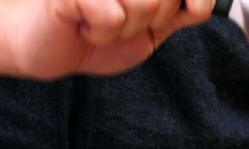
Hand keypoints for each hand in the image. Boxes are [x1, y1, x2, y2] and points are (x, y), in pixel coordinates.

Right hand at [13, 0, 213, 78]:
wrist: (46, 45)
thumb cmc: (93, 32)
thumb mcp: (150, 27)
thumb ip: (180, 12)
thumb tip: (202, 4)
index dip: (193, 0)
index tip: (188, 9)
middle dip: (150, 21)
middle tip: (121, 23)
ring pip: (143, 4)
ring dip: (124, 30)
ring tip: (100, 25)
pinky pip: (111, 17)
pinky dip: (100, 34)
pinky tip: (83, 26)